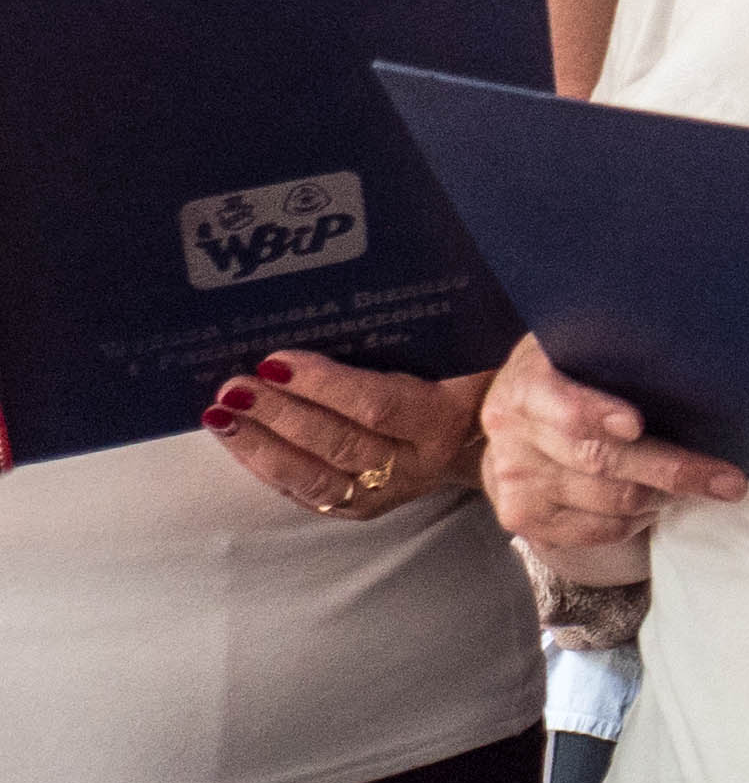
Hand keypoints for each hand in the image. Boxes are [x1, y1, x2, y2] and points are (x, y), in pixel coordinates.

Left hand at [202, 352, 481, 519]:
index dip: (324, 387)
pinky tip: (237, 442)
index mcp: (448, 418)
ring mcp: (389, 491)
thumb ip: (442, 325)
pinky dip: (267, 468)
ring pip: (316, 478)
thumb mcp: (472, 346)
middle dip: (280, 414)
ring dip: (262, 447)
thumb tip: (394, 274)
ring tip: (221, 416)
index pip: (378, 406)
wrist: (492, 435)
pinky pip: (307, 494)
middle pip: (339, 443)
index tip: (275, 360)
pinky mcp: (364, 507)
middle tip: (234, 386)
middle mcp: (419, 463)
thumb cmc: (474, 375)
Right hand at [481, 333, 748, 566]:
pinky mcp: (523, 519)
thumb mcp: (577, 348)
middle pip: (600, 462)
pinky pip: (597, 531)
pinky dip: (635, 521)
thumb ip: (615, 353)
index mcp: (527, 388)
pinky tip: (651, 504)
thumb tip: (687, 352)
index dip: (599, 414)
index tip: (636, 424)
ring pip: (610, 502)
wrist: (504, 418)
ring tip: (688, 483)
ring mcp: (514, 482)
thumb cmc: (563, 377)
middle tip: (728, 480)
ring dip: (661, 496)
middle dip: (673, 471)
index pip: (564, 406)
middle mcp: (514, 436)